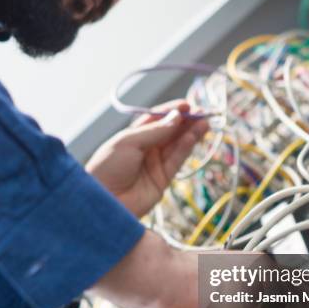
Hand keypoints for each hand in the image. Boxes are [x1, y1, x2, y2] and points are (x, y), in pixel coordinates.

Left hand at [86, 101, 208, 217]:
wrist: (103, 202)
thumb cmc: (107, 168)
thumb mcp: (128, 142)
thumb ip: (155, 131)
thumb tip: (177, 117)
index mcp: (133, 137)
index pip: (156, 120)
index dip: (172, 112)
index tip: (187, 105)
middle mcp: (145, 150)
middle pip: (170, 132)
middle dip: (186, 122)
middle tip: (202, 113)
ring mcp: (154, 165)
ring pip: (177, 146)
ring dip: (191, 134)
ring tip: (205, 123)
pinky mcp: (162, 180)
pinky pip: (177, 161)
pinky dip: (186, 149)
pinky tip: (193, 137)